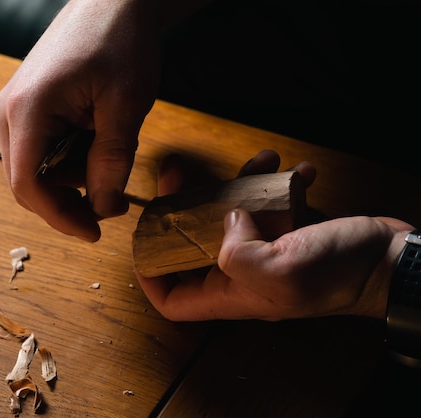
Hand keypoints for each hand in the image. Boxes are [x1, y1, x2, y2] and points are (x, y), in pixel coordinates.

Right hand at [0, 0, 163, 241]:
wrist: (113, 0)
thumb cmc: (120, 41)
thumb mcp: (125, 105)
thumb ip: (111, 161)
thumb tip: (100, 208)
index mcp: (27, 110)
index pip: (27, 186)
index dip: (60, 218)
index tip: (93, 233)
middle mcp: (9, 112)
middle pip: (28, 183)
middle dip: (70, 201)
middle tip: (115, 203)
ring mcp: (15, 109)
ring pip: (37, 170)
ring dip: (75, 178)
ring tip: (114, 151)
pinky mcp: (28, 107)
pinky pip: (43, 150)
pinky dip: (72, 159)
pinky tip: (99, 141)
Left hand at [135, 150, 412, 320]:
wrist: (391, 261)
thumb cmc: (339, 273)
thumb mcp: (283, 270)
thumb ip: (238, 253)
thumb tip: (223, 219)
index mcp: (230, 292)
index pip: (171, 298)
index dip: (149, 274)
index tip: (141, 238)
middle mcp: (240, 273)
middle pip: (190, 245)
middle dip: (179, 208)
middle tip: (177, 175)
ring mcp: (262, 248)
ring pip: (226, 216)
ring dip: (235, 184)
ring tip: (261, 159)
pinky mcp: (284, 228)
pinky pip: (265, 202)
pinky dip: (275, 182)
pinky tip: (296, 170)